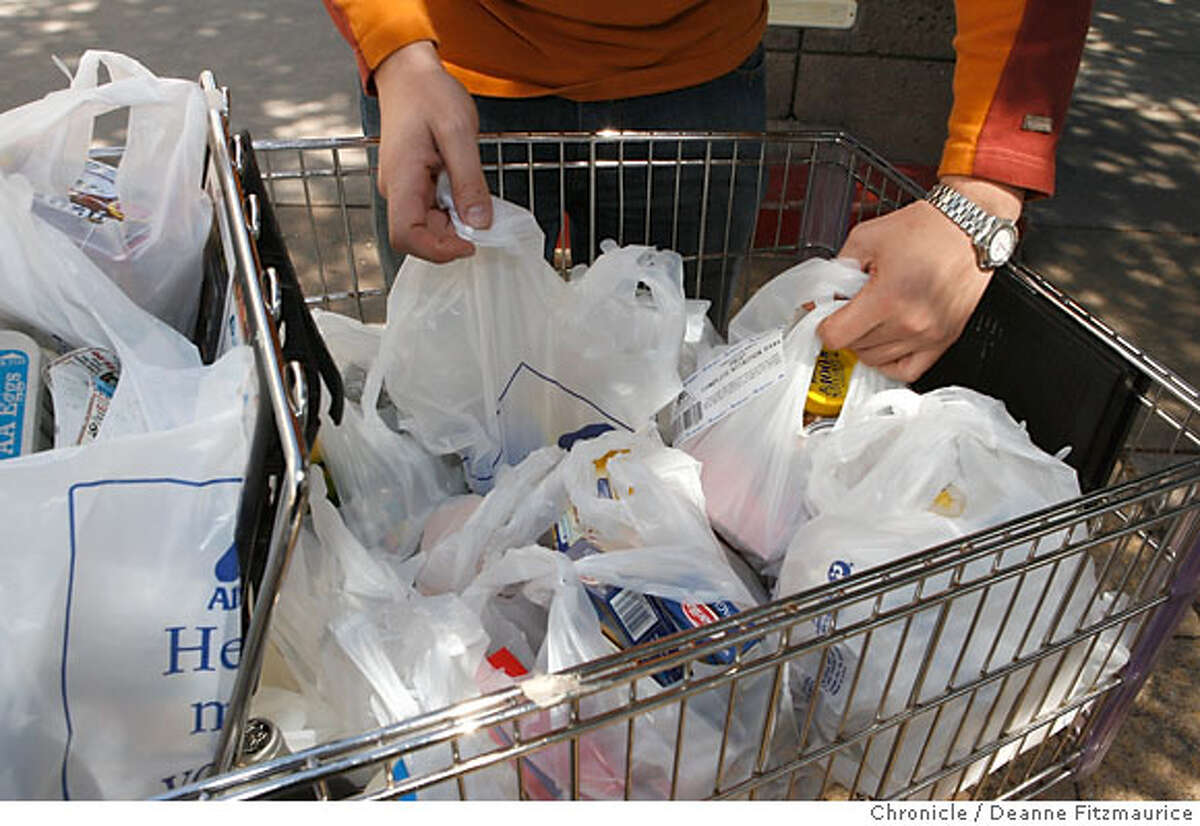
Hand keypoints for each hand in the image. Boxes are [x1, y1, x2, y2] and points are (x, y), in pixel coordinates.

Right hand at [373, 41, 491, 262]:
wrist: (409, 74)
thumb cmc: (429, 94)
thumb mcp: (458, 132)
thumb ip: (469, 180)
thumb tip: (479, 222)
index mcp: (402, 179)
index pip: (406, 236)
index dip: (438, 250)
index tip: (470, 244)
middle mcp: (397, 189)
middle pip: (420, 236)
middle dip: (453, 235)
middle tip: (482, 214)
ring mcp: (403, 188)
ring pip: (428, 225)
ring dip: (456, 222)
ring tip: (473, 192)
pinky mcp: (413, 184)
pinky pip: (432, 209)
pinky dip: (454, 208)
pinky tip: (465, 188)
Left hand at [817, 175, 1022, 382]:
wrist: (972, 226)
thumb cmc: (929, 228)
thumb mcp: (867, 237)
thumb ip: (839, 267)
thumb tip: (826, 290)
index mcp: (887, 298)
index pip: (836, 335)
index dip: (823, 325)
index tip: (825, 315)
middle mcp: (909, 323)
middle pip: (855, 347)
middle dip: (845, 328)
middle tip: (848, 309)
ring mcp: (928, 336)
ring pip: (877, 360)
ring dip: (866, 343)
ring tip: (870, 319)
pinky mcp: (944, 340)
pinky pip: (908, 370)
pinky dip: (890, 362)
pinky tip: (885, 343)